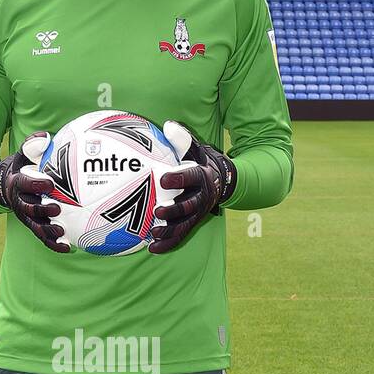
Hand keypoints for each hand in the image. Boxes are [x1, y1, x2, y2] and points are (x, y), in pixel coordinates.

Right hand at [0, 132, 69, 252]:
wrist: (7, 185)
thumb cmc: (22, 165)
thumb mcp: (23, 152)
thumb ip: (33, 144)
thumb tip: (46, 137)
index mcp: (16, 183)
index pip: (24, 184)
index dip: (35, 184)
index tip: (49, 183)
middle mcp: (19, 202)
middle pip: (28, 209)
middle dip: (42, 210)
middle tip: (57, 208)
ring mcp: (26, 216)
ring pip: (35, 226)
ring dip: (48, 231)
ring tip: (61, 232)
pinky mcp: (33, 226)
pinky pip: (43, 237)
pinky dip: (54, 244)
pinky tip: (69, 247)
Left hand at [148, 120, 237, 252]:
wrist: (221, 181)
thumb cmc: (201, 161)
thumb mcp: (196, 148)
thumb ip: (183, 140)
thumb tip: (168, 125)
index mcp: (202, 176)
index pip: (191, 178)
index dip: (178, 179)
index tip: (163, 180)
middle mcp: (202, 197)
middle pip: (189, 206)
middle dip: (174, 210)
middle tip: (158, 211)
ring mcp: (198, 213)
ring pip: (185, 224)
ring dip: (169, 231)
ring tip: (153, 233)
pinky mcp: (192, 223)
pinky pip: (181, 236)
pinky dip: (168, 244)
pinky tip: (152, 249)